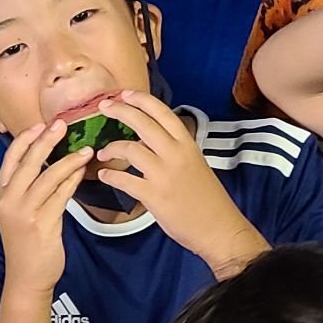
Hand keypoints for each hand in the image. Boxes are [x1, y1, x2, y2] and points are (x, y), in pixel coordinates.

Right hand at [0, 117, 94, 293]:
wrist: (26, 277)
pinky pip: (60, 195)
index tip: (40, 124)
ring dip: (68, 160)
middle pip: (28, 162)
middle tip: (63, 124)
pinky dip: (72, 180)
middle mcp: (10, 200)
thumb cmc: (27, 243)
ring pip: (48, 177)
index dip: (24, 140)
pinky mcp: (42, 224)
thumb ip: (28, 189)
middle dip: (46, 140)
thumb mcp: (19, 212)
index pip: (10, 159)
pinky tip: (82, 171)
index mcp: (2, 195)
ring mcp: (25, 212)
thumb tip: (48, 162)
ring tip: (86, 150)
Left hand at [87, 92, 261, 270]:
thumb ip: (174, 151)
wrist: (219, 229)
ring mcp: (164, 174)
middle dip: (120, 110)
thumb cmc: (207, 200)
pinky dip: (110, 176)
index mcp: (188, 145)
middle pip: (143, 123)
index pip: (163, 112)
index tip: (125, 93)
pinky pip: (124, 180)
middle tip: (105, 106)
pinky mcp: (154, 196)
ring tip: (103, 152)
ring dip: (111, 148)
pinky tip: (105, 176)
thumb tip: (149, 141)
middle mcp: (176, 154)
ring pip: (129, 149)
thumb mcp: (195, 165)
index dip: (142, 100)